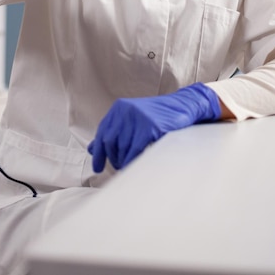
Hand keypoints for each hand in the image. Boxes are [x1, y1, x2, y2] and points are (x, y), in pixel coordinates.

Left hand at [88, 83, 220, 172]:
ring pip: (122, 147)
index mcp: (119, 108)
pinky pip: (134, 150)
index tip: (97, 168)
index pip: (102, 132)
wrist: (182, 106)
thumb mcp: (132, 119)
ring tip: (126, 168)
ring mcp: (138, 118)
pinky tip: (132, 167)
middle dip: (111, 158)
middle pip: (110, 141)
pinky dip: (131, 161)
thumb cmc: (156, 115)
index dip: (98, 152)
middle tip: (117, 168)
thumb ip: (114, 131)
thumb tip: (93, 148)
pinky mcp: (150, 127)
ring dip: (122, 162)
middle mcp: (126, 111)